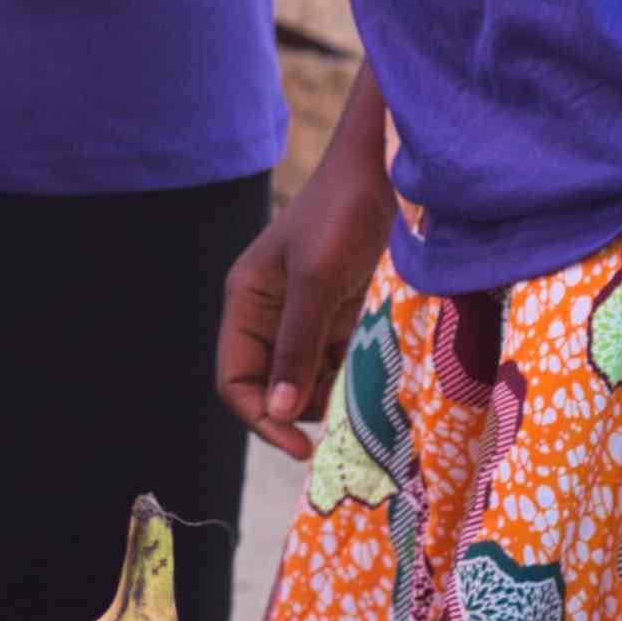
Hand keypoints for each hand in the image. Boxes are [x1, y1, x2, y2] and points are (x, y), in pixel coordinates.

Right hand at [215, 162, 388, 456]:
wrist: (387, 174)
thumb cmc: (341, 216)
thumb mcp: (316, 282)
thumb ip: (297, 347)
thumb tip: (278, 412)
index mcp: (245, 303)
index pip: (235, 380)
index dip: (260, 417)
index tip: (300, 447)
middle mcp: (268, 315)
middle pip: (269, 387)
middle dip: (296, 411)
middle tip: (340, 427)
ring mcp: (305, 317)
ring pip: (305, 381)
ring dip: (327, 398)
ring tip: (361, 403)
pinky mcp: (340, 315)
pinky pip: (336, 363)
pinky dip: (350, 379)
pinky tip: (373, 383)